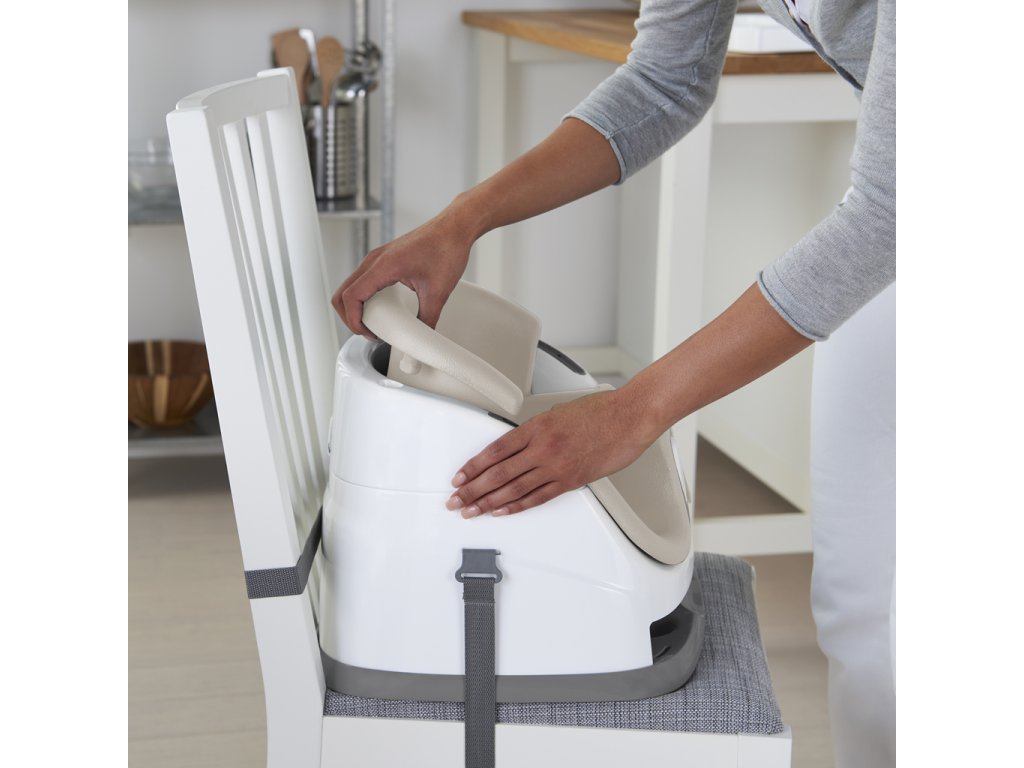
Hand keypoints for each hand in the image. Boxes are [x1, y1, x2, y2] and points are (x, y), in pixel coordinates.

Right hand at [331, 209, 473, 338]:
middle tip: (370, 332)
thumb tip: (422, 337)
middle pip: (342, 293)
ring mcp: (377, 258)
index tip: (368, 333)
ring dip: (356, 308)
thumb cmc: (447, 248)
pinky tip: (382, 308)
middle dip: (350, 317)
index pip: (351, 296)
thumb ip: (428, 318)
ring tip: (376, 323)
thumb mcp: (438, 292)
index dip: (353, 320)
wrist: (455, 227)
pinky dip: (364, 297)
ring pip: (350, 286)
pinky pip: (362, 280)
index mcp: (383, 266)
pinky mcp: (383, 259)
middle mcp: (374, 260)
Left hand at [446, 388, 658, 517]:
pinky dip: (517, 506)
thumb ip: (537, 430)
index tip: (459, 478)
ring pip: (514, 488)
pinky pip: (538, 497)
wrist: (629, 417)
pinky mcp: (571, 480)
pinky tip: (502, 511)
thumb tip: (520, 446)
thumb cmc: (600, 411)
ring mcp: (556, 466)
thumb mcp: (558, 412)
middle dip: (473, 489)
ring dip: (489, 502)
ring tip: (471, 511)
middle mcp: (543, 447)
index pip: (495, 451)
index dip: (473, 467)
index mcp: (536, 427)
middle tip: (456, 501)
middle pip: (498, 473)